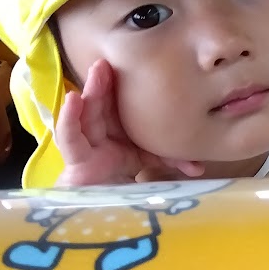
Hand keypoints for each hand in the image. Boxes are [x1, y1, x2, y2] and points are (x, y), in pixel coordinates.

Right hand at [54, 59, 203, 186]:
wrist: (100, 210)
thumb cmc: (119, 182)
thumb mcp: (147, 163)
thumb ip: (169, 159)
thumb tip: (198, 165)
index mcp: (117, 128)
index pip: (121, 102)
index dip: (124, 84)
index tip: (139, 62)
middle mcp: (100, 131)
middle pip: (104, 102)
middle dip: (108, 81)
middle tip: (114, 59)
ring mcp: (85, 144)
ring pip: (88, 113)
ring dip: (93, 90)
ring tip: (99, 69)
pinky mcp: (74, 160)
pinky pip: (69, 136)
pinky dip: (70, 117)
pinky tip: (73, 99)